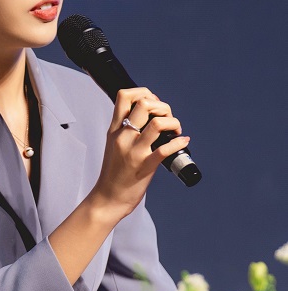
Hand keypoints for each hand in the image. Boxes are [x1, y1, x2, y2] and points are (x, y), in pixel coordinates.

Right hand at [91, 87, 189, 215]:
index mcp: (115, 129)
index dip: (143, 92)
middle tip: (167, 119)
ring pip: (157, 123)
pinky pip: (166, 149)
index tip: (153, 104)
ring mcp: (134, 151)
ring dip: (173, 122)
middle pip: (144, 103)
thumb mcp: (114, 144)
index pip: (124, 96)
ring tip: (175, 131)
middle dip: (162, 106)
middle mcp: (123, 137)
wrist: (107, 199)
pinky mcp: (145, 166)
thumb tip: (147, 115)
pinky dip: (179, 142)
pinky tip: (182, 141)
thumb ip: (126, 129)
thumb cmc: (114, 173)